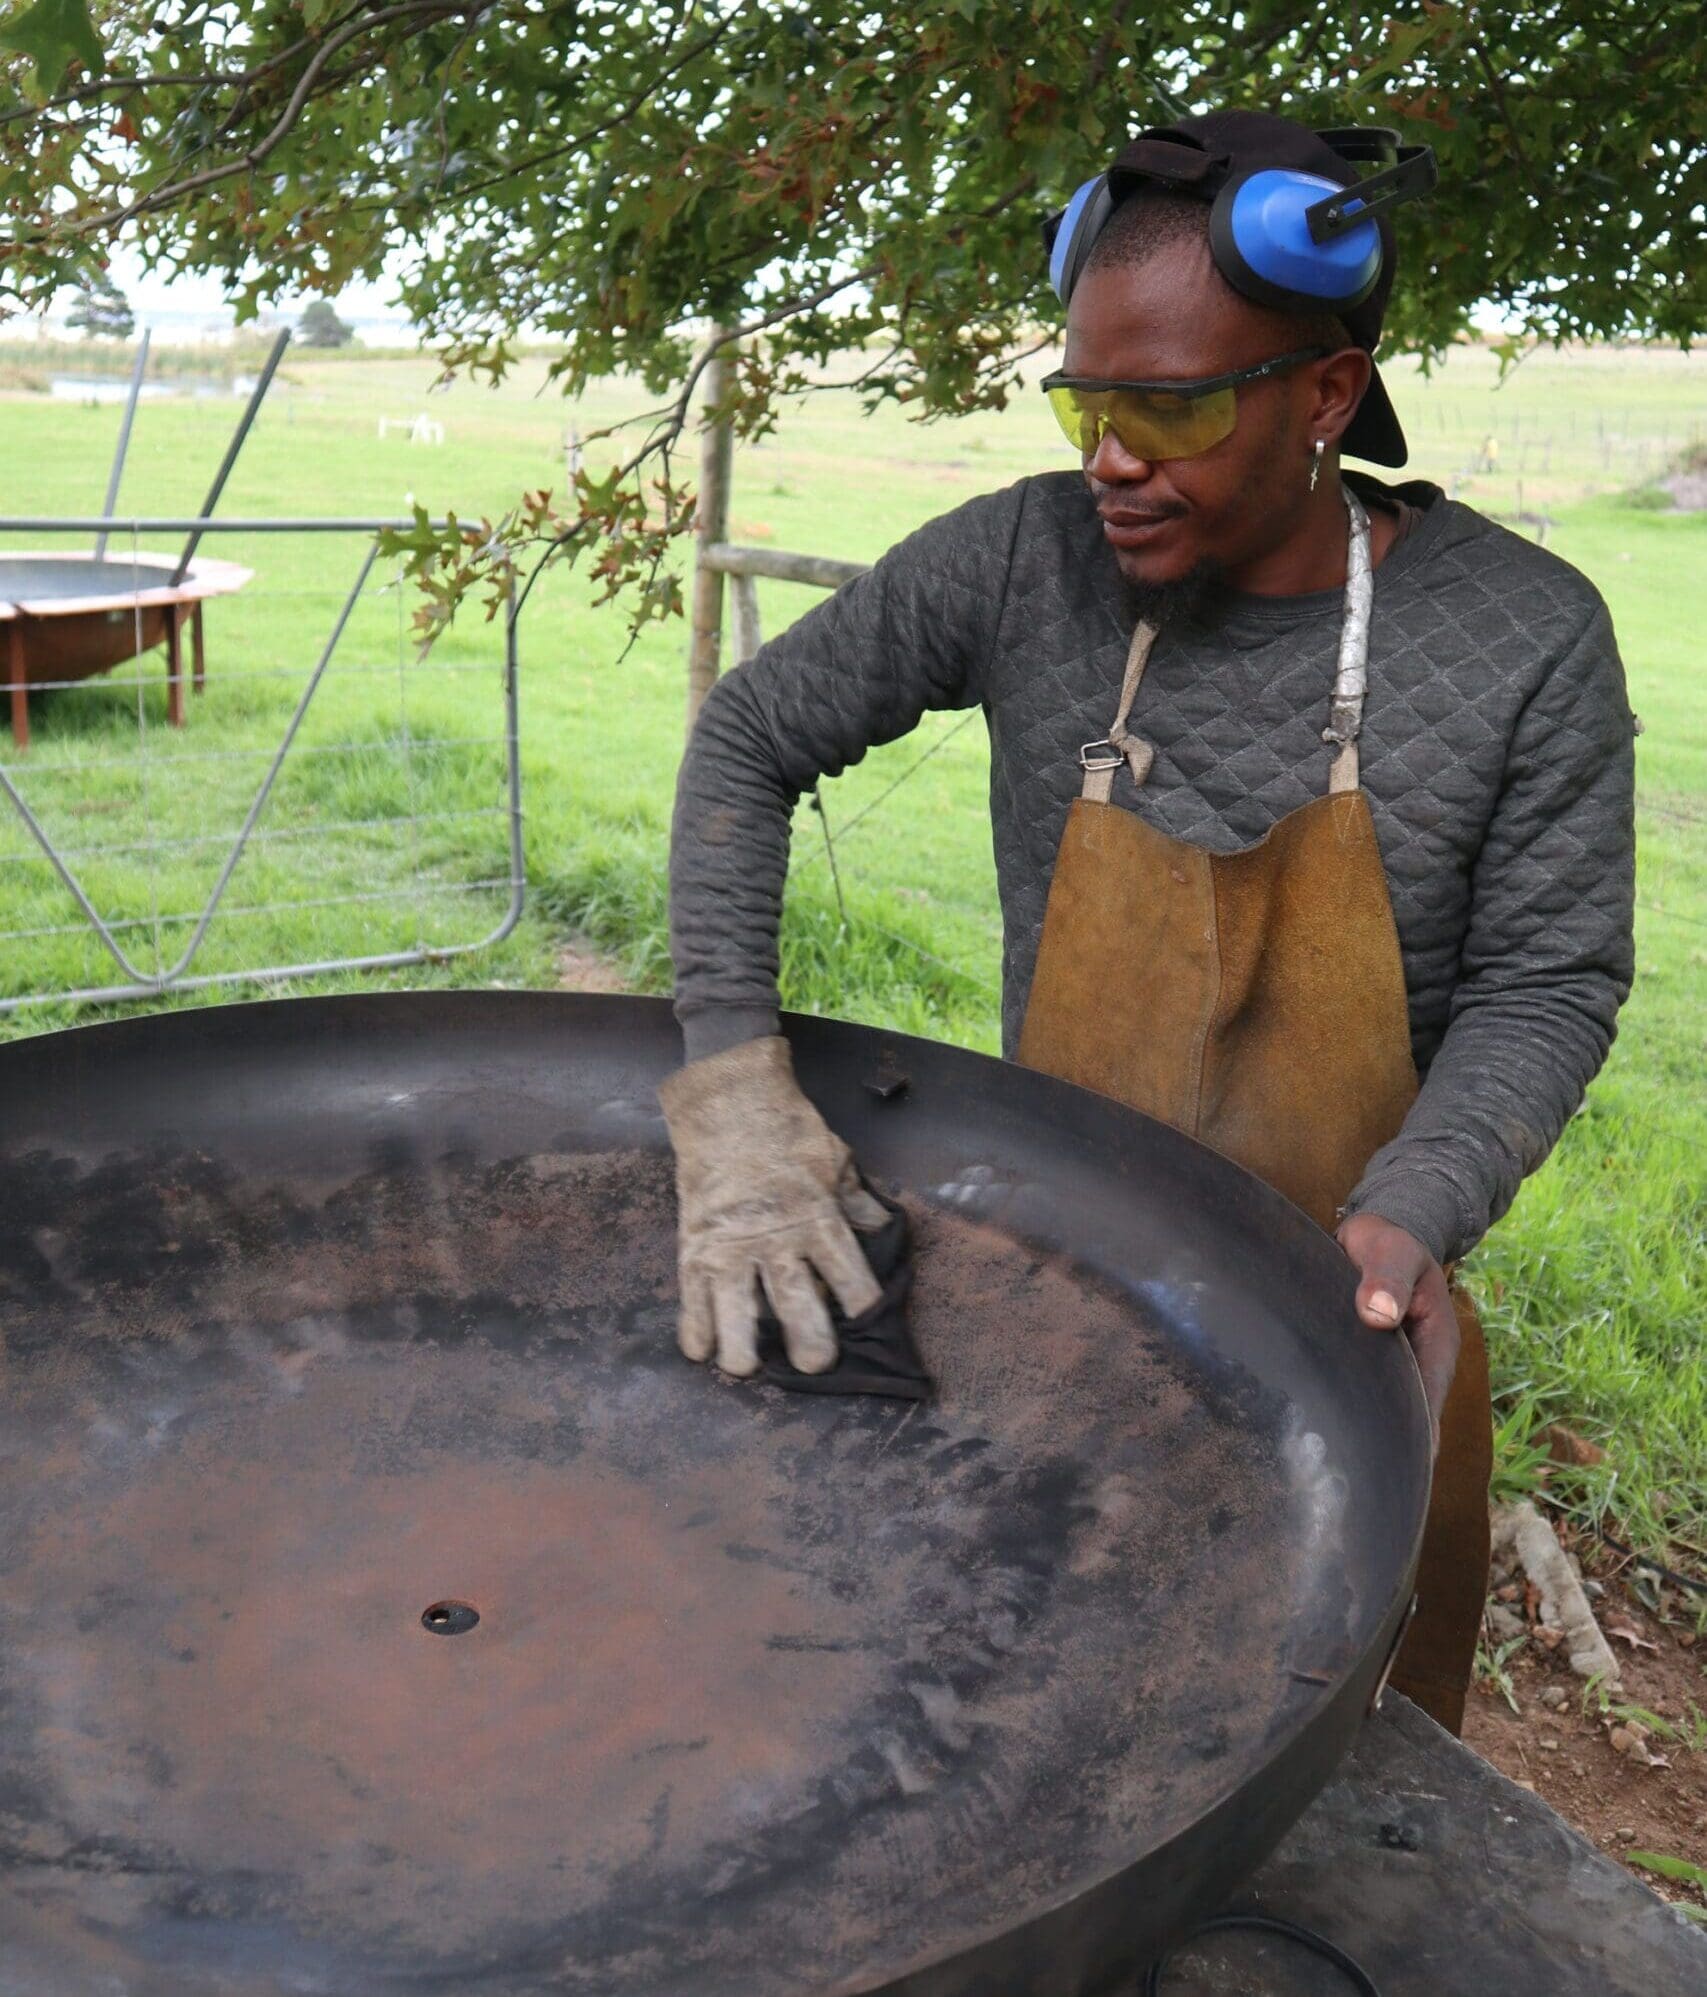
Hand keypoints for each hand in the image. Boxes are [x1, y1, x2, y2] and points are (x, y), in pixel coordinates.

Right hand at [658, 1035, 884, 1377]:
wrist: (726, 1104)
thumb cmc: (788, 1131)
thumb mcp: (836, 1161)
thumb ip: (857, 1202)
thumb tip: (884, 1228)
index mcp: (818, 1218)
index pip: (849, 1274)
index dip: (861, 1302)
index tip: (867, 1320)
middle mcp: (776, 1239)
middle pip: (796, 1303)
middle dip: (808, 1340)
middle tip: (815, 1364)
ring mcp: (732, 1246)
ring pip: (738, 1311)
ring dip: (742, 1347)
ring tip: (747, 1369)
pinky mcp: (695, 1246)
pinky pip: (693, 1297)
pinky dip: (695, 1327)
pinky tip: (700, 1352)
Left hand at [1335, 1213, 1460, 1448]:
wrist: (1376, 1232)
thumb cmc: (1391, 1242)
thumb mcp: (1393, 1252)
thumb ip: (1386, 1278)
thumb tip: (1378, 1314)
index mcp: (1436, 1345)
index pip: (1427, 1399)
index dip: (1414, 1433)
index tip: (1397, 1466)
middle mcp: (1417, 1361)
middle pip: (1404, 1411)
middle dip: (1384, 1439)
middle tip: (1352, 1474)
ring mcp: (1391, 1362)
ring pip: (1378, 1402)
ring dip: (1361, 1423)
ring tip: (1331, 1461)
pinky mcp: (1363, 1358)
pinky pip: (1357, 1386)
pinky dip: (1342, 1401)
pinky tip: (1313, 1422)